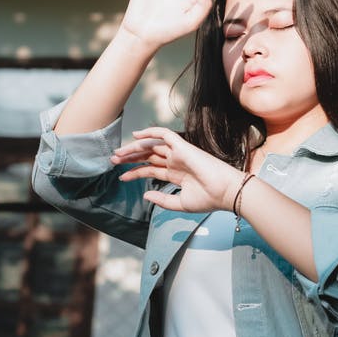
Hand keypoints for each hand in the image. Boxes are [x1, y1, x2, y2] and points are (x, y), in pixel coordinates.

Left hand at [110, 128, 242, 212]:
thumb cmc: (209, 199)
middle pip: (148, 156)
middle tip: (113, 161)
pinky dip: (150, 132)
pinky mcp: (182, 146)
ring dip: (134, 148)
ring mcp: (179, 153)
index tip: (121, 178)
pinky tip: (136, 136)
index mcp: (176, 174)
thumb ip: (162, 200)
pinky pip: (164, 134)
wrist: (224, 192)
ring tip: (118, 153)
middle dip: (130, 158)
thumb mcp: (180, 204)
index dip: (135, 173)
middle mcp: (176, 162)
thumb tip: (145, 195)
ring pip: (152, 146)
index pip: (151, 170)